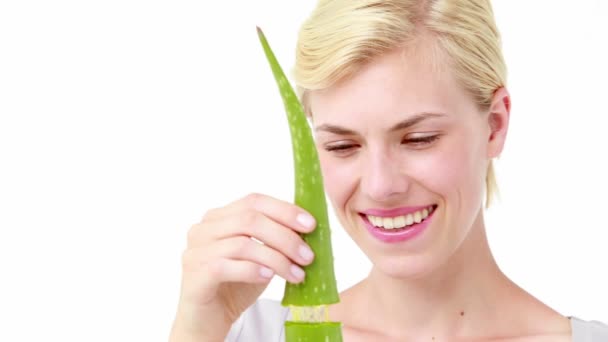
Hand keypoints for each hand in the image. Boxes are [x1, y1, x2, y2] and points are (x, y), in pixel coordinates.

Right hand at [169, 193, 315, 340]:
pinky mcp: (195, 275)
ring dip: (276, 258)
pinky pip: (226, 266)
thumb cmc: (235, 285)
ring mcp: (196, 251)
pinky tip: (269, 277)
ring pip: (242, 244)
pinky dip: (252, 270)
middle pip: (250, 220)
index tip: (310, 225)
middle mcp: (203, 229)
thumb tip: (308, 229)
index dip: (285, 210)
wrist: (208, 319)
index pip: (254, 201)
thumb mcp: (260, 257)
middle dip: (285, 237)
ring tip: (296, 274)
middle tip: (307, 256)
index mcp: (219, 217)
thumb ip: (275, 239)